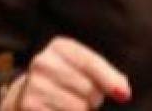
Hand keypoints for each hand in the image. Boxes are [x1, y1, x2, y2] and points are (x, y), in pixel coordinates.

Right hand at [0, 36, 130, 109]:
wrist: (27, 94)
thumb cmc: (66, 80)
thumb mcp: (84, 68)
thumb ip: (108, 76)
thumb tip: (124, 92)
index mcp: (60, 47)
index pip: (91, 63)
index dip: (110, 80)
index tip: (125, 95)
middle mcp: (44, 62)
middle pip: (89, 89)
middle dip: (94, 98)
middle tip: (82, 96)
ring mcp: (34, 85)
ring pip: (80, 108)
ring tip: (69, 103)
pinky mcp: (30, 107)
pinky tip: (58, 110)